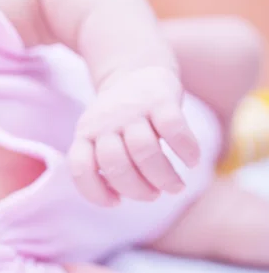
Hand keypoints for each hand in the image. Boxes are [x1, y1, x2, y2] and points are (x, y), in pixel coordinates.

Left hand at [68, 67, 199, 205]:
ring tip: (175, 187)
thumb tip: (121, 197)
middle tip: (153, 195)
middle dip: (137, 190)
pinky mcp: (160, 99)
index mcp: (85, 135)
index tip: (116, 202)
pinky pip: (173, 128)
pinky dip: (186, 151)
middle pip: (115, 164)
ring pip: (143, 150)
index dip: (96, 192)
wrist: (135, 70)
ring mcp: (131, 110)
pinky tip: (192, 161)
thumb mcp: (100, 138)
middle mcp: (104, 123)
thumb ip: (105, 165)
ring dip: (163, 177)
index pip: (80, 167)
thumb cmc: (119, 120)